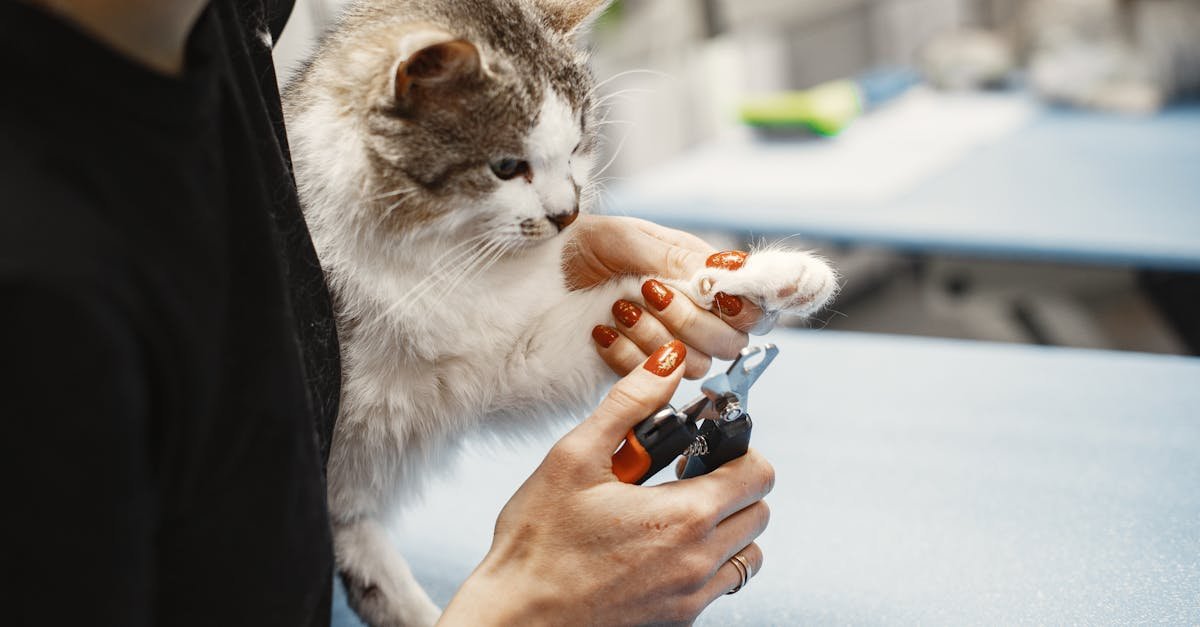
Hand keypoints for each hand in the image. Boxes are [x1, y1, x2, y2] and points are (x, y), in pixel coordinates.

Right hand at [438, 342, 773, 625]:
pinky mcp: (678, 619)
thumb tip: (667, 363)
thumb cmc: (537, 544)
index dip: (737, 448)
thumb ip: (629, 404)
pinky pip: (722, 584)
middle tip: (685, 472)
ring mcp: (691, 595)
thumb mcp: (574, 457)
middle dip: (733, 483)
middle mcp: (698, 560)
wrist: (516, 619)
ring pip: (749, 551)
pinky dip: (709, 559)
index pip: (757, 473)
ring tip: (676, 510)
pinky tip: (662, 545)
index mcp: (683, 516)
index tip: (704, 443)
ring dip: (727, 525)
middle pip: (760, 510)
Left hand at [564, 215, 766, 378]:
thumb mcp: (626, 237)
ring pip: (693, 364)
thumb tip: (724, 275)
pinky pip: (651, 381)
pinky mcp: (638, 372)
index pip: (750, 305)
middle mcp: (692, 314)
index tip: (712, 295)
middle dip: (690, 320)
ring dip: (654, 336)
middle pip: (729, 342)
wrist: (537, 276)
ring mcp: (666, 345)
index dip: (741, 307)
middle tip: (650, 292)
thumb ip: (677, 257)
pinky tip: (602, 332)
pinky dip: (626, 356)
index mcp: (700, 276)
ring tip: (619, 307)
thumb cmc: (582, 246)